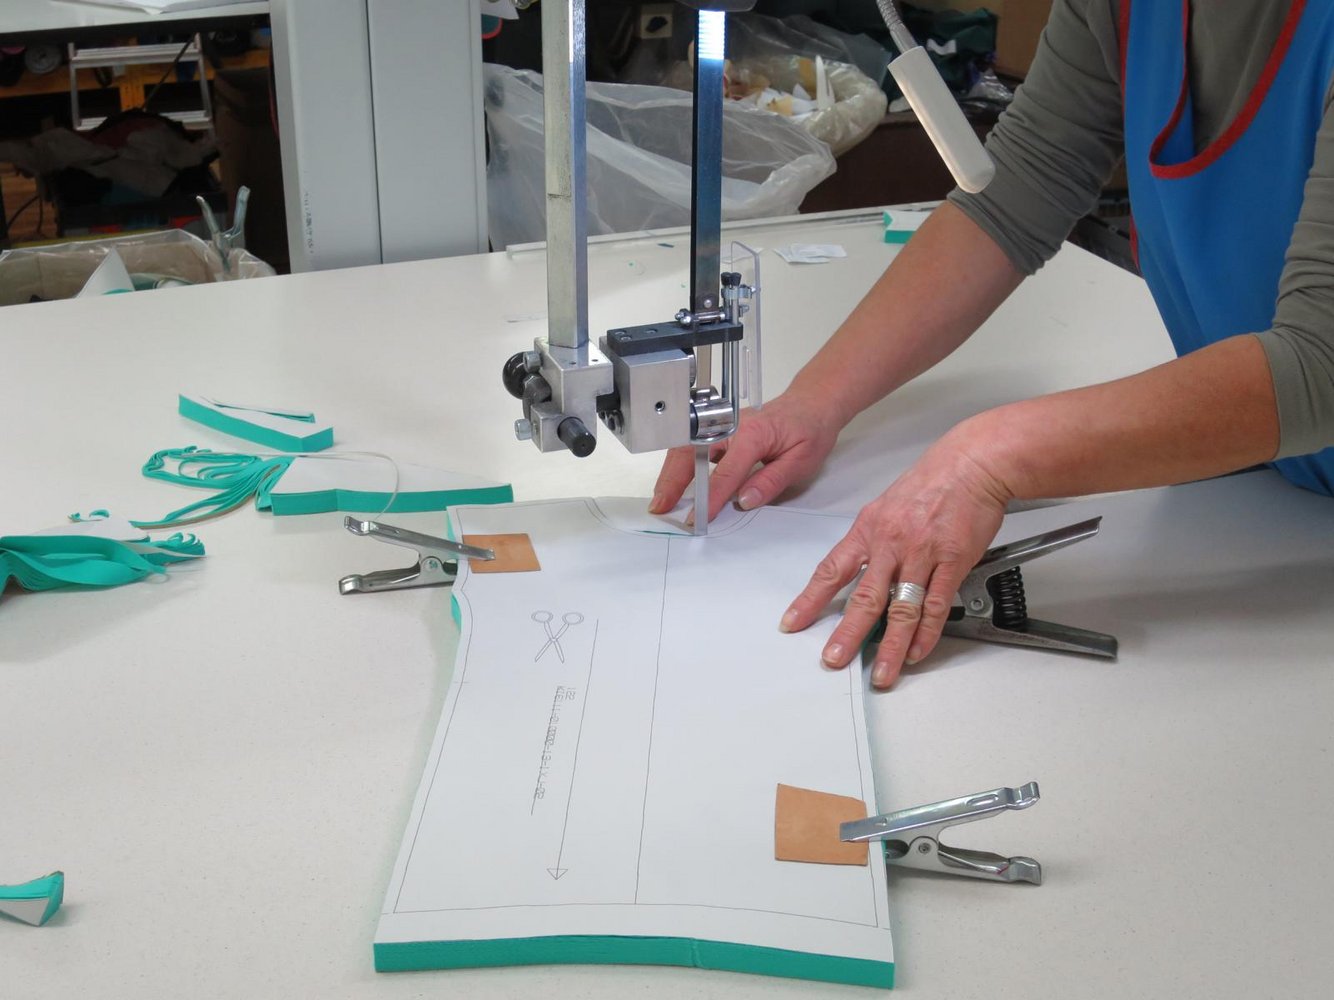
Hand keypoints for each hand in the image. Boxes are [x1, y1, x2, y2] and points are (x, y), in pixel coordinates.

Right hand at [649, 392, 841, 521]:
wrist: (811, 405)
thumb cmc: (809, 430)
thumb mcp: (801, 461)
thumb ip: (771, 482)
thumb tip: (744, 501)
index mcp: (753, 434)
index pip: (726, 472)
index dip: (710, 497)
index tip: (699, 518)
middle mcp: (731, 425)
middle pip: (692, 453)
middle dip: (673, 481)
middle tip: (661, 506)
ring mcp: (722, 424)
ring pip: (686, 447)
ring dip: (670, 473)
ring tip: (661, 499)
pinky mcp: (719, 429)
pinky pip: (692, 445)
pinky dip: (678, 464)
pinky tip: (673, 482)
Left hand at [779, 424, 1010, 688]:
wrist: (971, 464)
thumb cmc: (932, 482)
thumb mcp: (886, 506)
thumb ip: (874, 540)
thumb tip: (863, 569)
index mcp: (868, 529)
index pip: (831, 570)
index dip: (810, 600)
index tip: (793, 622)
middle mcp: (890, 544)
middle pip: (863, 597)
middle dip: (846, 634)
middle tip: (833, 659)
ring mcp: (921, 554)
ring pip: (900, 609)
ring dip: (889, 645)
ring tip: (882, 672)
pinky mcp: (951, 561)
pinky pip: (935, 604)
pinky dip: (926, 633)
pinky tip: (916, 651)